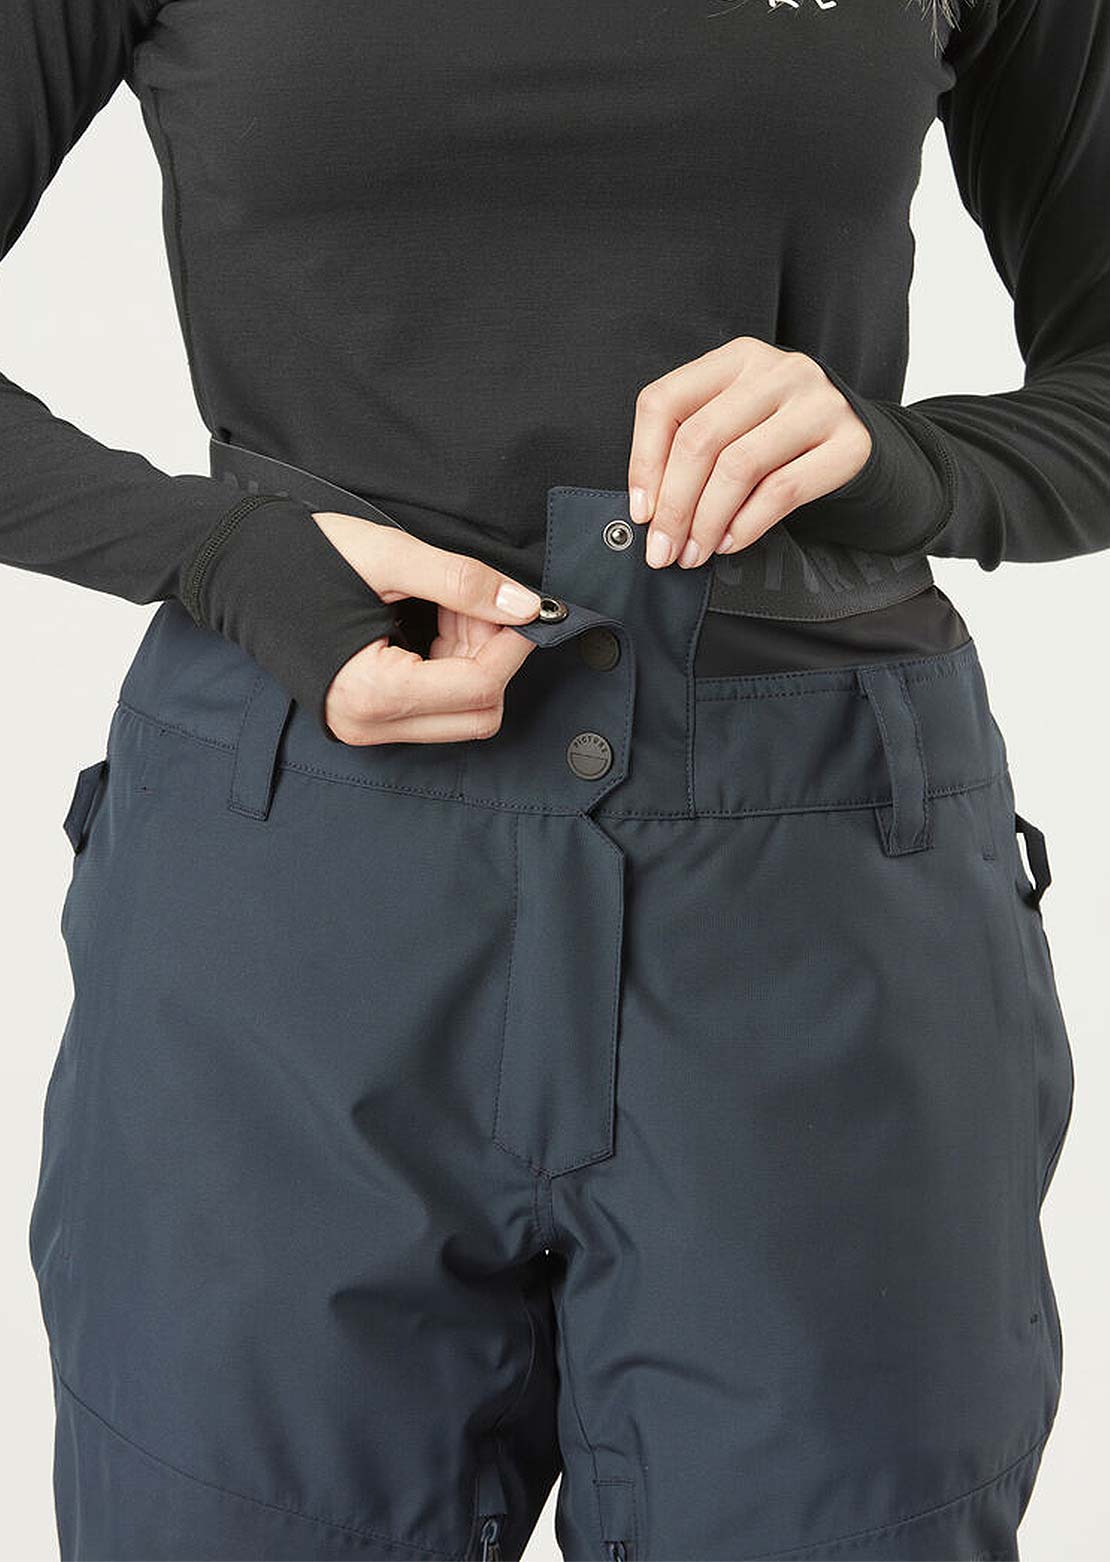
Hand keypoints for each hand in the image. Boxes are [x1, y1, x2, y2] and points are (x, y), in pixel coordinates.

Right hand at [311, 512, 541, 744]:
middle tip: (477, 602)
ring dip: (475, 660)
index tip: (522, 602)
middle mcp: (369, 725)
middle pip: (479, 712)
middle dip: (494, 655)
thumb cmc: (302, 558)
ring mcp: (367, 728)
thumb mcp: (390, 558)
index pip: (479, 687)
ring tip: (450, 607)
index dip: (512, 643)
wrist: (238, 568)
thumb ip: (462, 583)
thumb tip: (527, 606)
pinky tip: (437, 622)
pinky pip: (437, 708)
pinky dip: (453, 667)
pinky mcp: (369, 717)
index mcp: (371, 692)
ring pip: (463, 714)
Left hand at [627, 337, 872, 567]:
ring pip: (738, 467)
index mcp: (736, 357)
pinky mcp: (849, 442)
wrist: (856, 439)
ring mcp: (818, 403)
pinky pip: (782, 491)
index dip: (644, 463)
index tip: (641, 512)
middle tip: (662, 549)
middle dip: (674, 506)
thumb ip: (690, 446)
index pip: (665, 402)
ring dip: (707, 521)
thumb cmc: (778, 435)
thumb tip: (649, 511)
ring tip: (694, 553)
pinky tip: (730, 542)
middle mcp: (778, 371)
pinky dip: (746, 525)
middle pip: (701, 439)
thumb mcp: (732, 422)